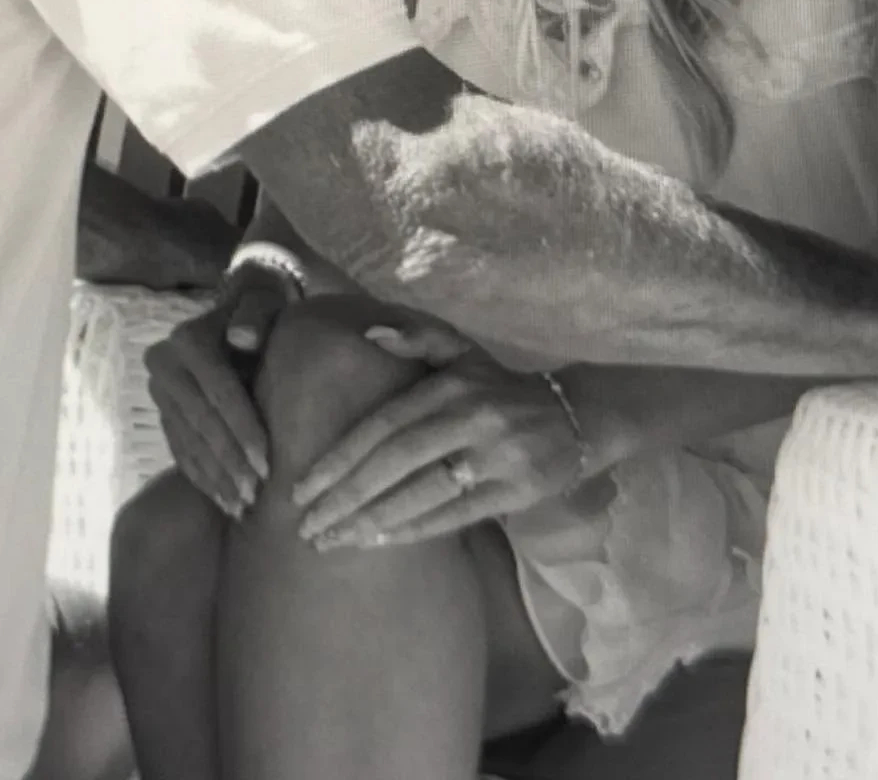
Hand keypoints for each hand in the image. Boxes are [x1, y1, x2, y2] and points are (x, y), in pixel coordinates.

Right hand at [143, 276, 287, 518]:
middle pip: (201, 421)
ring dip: (217, 478)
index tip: (267, 464)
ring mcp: (160, 392)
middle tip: (256, 494)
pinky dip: (204, 479)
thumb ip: (257, 315)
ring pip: (189, 442)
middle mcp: (165, 364)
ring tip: (243, 507)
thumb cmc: (260, 309)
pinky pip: (180, 451)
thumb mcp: (264, 301)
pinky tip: (225, 502)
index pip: (218, 390)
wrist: (238, 313)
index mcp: (188, 338)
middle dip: (230, 461)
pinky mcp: (162, 413)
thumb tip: (242, 338)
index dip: (242, 428)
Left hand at [291, 319, 587, 549]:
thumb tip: (368, 333)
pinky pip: (455, 516)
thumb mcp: (463, 352)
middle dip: (345, 496)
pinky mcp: (515, 490)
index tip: (301, 486)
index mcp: (449, 386)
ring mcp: (495, 457)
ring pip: (423, 494)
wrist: (576, 415)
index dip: (340, 457)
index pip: (384, 424)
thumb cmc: (501, 388)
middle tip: (305, 525)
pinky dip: (414, 531)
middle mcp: (470, 418)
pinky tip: (377, 543)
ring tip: (331, 541)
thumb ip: (416, 339)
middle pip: (395, 462)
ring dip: (372, 521)